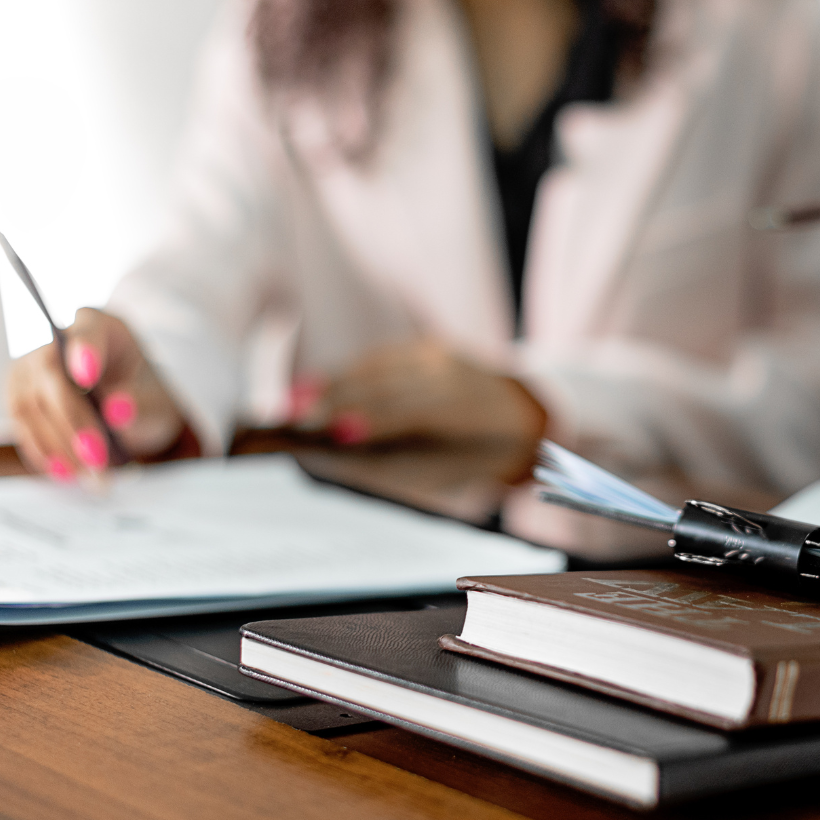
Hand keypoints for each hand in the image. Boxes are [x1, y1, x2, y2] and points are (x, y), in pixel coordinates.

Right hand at [6, 309, 185, 479]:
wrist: (124, 409)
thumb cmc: (142, 397)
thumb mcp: (155, 402)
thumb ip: (141, 405)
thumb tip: (118, 412)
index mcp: (99, 326)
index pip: (86, 332)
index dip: (84, 352)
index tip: (88, 376)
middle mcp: (57, 341)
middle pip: (52, 376)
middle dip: (74, 422)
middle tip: (99, 460)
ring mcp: (30, 368)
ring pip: (31, 405)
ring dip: (59, 446)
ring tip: (91, 477)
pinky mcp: (18, 397)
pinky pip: (21, 425)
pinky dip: (43, 452)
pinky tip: (66, 472)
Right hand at [309, 339, 546, 448]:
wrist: (526, 412)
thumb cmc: (480, 456)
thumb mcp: (450, 472)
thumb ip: (399, 465)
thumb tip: (337, 458)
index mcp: (466, 412)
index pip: (411, 413)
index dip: (371, 420)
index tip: (331, 431)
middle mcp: (453, 375)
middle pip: (386, 385)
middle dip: (337, 400)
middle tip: (293, 417)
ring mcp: (441, 355)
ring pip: (378, 367)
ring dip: (334, 384)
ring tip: (294, 402)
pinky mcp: (430, 346)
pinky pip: (382, 359)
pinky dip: (348, 373)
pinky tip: (320, 386)